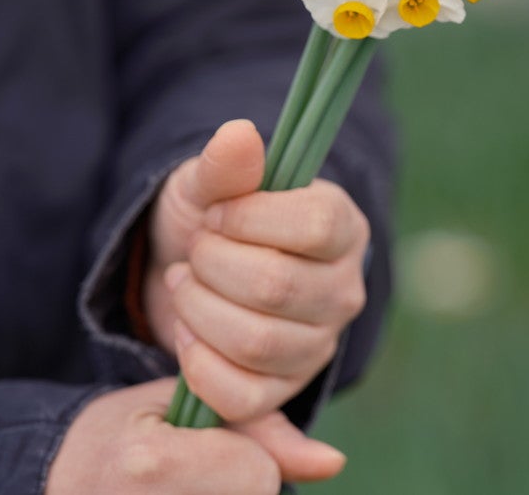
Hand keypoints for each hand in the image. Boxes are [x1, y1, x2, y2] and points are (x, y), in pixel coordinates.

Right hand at [45, 378, 344, 493]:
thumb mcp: (183, 405)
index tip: (203, 448)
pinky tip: (190, 492)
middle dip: (240, 487)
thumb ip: (263, 430)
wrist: (53, 484)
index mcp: (150, 467)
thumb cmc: (123, 436)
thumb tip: (333, 463)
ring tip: (190, 486)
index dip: (245, 459)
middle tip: (194, 476)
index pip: (256, 476)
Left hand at [144, 120, 370, 422]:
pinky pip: (243, 395)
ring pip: (257, 343)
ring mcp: (318, 344)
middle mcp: (344, 289)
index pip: (317, 226)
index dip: (252, 219)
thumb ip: (227, 163)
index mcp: (343, 228)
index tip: (216, 214)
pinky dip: (198, 365)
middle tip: (195, 252)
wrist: (189, 273)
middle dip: (213, 265)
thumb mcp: (211, 183)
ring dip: (198, 310)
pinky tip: (187, 333)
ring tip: (185, 284)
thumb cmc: (212, 220)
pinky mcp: (285, 389)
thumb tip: (240, 133)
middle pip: (277, 287)